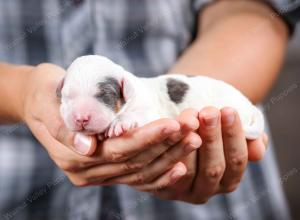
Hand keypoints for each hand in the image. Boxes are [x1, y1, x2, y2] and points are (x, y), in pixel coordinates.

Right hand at [21, 64, 200, 185]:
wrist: (40, 98)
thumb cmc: (46, 91)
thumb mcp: (48, 100)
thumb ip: (65, 125)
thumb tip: (88, 148)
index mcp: (71, 155)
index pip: (118, 150)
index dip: (147, 138)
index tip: (173, 124)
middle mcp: (86, 171)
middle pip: (134, 162)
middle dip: (166, 145)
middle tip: (193, 127)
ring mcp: (97, 174)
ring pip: (140, 171)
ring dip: (170, 156)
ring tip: (195, 138)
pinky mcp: (108, 171)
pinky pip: (138, 178)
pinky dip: (161, 173)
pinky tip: (182, 165)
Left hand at [128, 107, 267, 203]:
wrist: (180, 129)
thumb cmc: (210, 127)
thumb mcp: (229, 129)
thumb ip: (249, 139)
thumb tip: (259, 150)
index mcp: (229, 179)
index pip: (236, 161)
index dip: (234, 136)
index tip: (228, 110)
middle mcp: (208, 189)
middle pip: (214, 167)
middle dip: (213, 137)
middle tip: (208, 112)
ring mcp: (185, 191)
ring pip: (190, 171)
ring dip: (190, 143)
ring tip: (189, 119)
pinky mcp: (163, 188)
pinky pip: (166, 175)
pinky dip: (170, 154)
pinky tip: (172, 133)